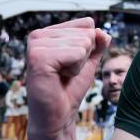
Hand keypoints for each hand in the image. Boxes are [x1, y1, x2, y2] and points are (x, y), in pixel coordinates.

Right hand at [26, 17, 110, 136]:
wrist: (59, 116)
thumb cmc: (70, 89)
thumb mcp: (88, 62)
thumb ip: (97, 44)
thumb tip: (102, 31)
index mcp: (49, 33)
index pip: (87, 24)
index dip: (89, 47)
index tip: (72, 63)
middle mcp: (39, 35)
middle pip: (87, 33)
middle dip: (84, 57)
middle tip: (66, 72)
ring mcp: (36, 45)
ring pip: (83, 43)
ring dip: (78, 64)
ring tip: (62, 75)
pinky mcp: (38, 57)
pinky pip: (76, 53)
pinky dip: (74, 69)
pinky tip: (59, 77)